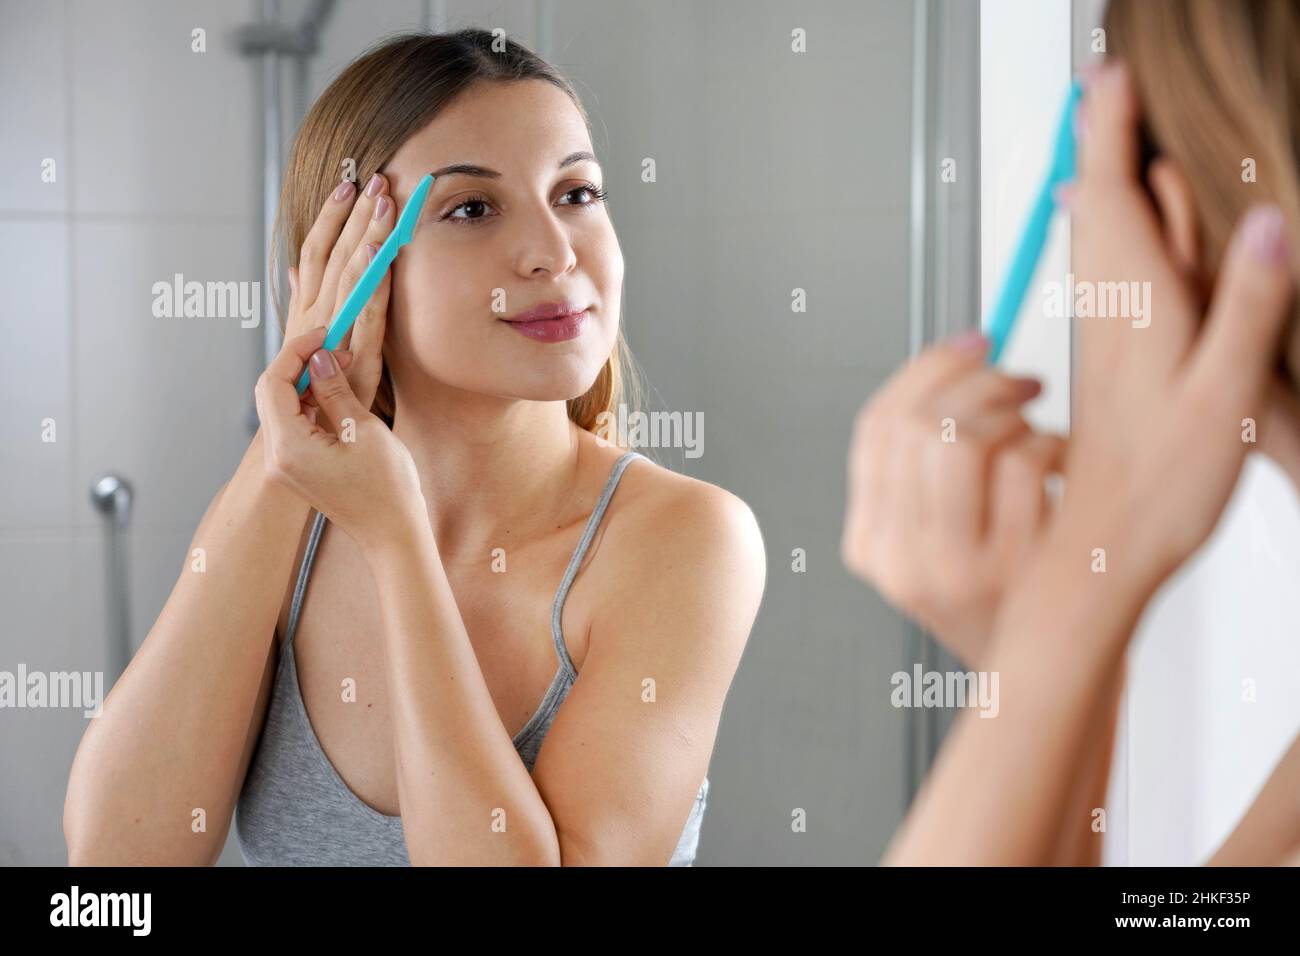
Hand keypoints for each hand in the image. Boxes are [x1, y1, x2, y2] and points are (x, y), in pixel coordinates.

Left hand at [254, 326, 424, 557]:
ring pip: (278, 407)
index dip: (297, 351)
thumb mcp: (364, 430)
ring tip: (338, 367)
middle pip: (270, 392)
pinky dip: (306, 403)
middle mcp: (277, 457)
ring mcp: (284, 466)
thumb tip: (319, 358)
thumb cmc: (387, 488)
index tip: (325, 334)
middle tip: (333, 347)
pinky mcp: (295, 469)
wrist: (392, 534)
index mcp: (290, 447)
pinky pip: (289, 425)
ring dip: (302, 382)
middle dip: (297, 363)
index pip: (275, 382)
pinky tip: (332, 394)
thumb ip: (335, 390)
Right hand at [283, 172, 396, 411]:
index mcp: (307, 308)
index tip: (347, 183)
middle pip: (335, 254)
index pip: (316, 250)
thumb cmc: (313, 391)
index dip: (331, 216)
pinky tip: (384, 256)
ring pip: (350, 276)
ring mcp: (336, 336)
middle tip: (372, 178)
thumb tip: (298, 268)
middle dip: (354, 214)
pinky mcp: (357, 359)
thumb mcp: (305, 341)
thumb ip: (304, 302)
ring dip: (366, 236)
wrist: (310, 441)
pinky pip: (367, 315)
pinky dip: (374, 284)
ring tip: (383, 203)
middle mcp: (317, 316)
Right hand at [842, 333, 1063, 664]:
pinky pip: (1029, 462)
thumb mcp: (937, 536)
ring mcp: (958, 572)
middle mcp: (901, 563)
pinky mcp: (1019, 573)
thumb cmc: (1003, 589)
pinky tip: (1062, 470)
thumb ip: (927, 463)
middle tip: (1022, 382)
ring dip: (1018, 416)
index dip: (927, 368)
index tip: (974, 342)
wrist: (1050, 677)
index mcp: (869, 546)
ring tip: (1040, 436)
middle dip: (979, 380)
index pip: (877, 428)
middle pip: (919, 425)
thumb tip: (961, 353)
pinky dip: (1055, 446)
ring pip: (970, 438)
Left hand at [1060, 60, 1294, 589]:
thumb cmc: (1163, 485)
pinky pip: (1104, 278)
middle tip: (1099, 84)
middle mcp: (1109, 316)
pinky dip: (1107, 234)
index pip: (1111, 197)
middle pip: (1095, 207)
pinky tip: (1111, 232)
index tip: (1108, 78)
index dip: (1110, 134)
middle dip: (1097, 141)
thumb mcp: (1228, 392)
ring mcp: (1104, 338)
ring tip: (1100, 131)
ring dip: (1097, 180)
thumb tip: (1261, 218)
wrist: (1106, 548)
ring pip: (1095, 241)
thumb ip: (1247, 303)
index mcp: (1137, 310)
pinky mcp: (1107, 362)